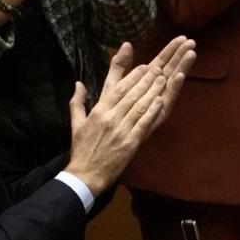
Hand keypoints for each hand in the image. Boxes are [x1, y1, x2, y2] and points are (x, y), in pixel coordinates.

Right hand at [64, 38, 195, 194]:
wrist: (86, 173)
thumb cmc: (82, 148)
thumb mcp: (76, 123)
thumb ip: (77, 102)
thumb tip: (78, 83)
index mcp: (98, 110)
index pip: (117, 88)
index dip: (132, 76)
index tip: (143, 66)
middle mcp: (110, 117)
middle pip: (131, 93)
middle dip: (146, 79)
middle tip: (159, 67)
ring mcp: (121, 129)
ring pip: (139, 105)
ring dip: (152, 90)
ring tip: (163, 78)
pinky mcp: (130, 142)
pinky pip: (143, 123)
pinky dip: (152, 110)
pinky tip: (161, 100)